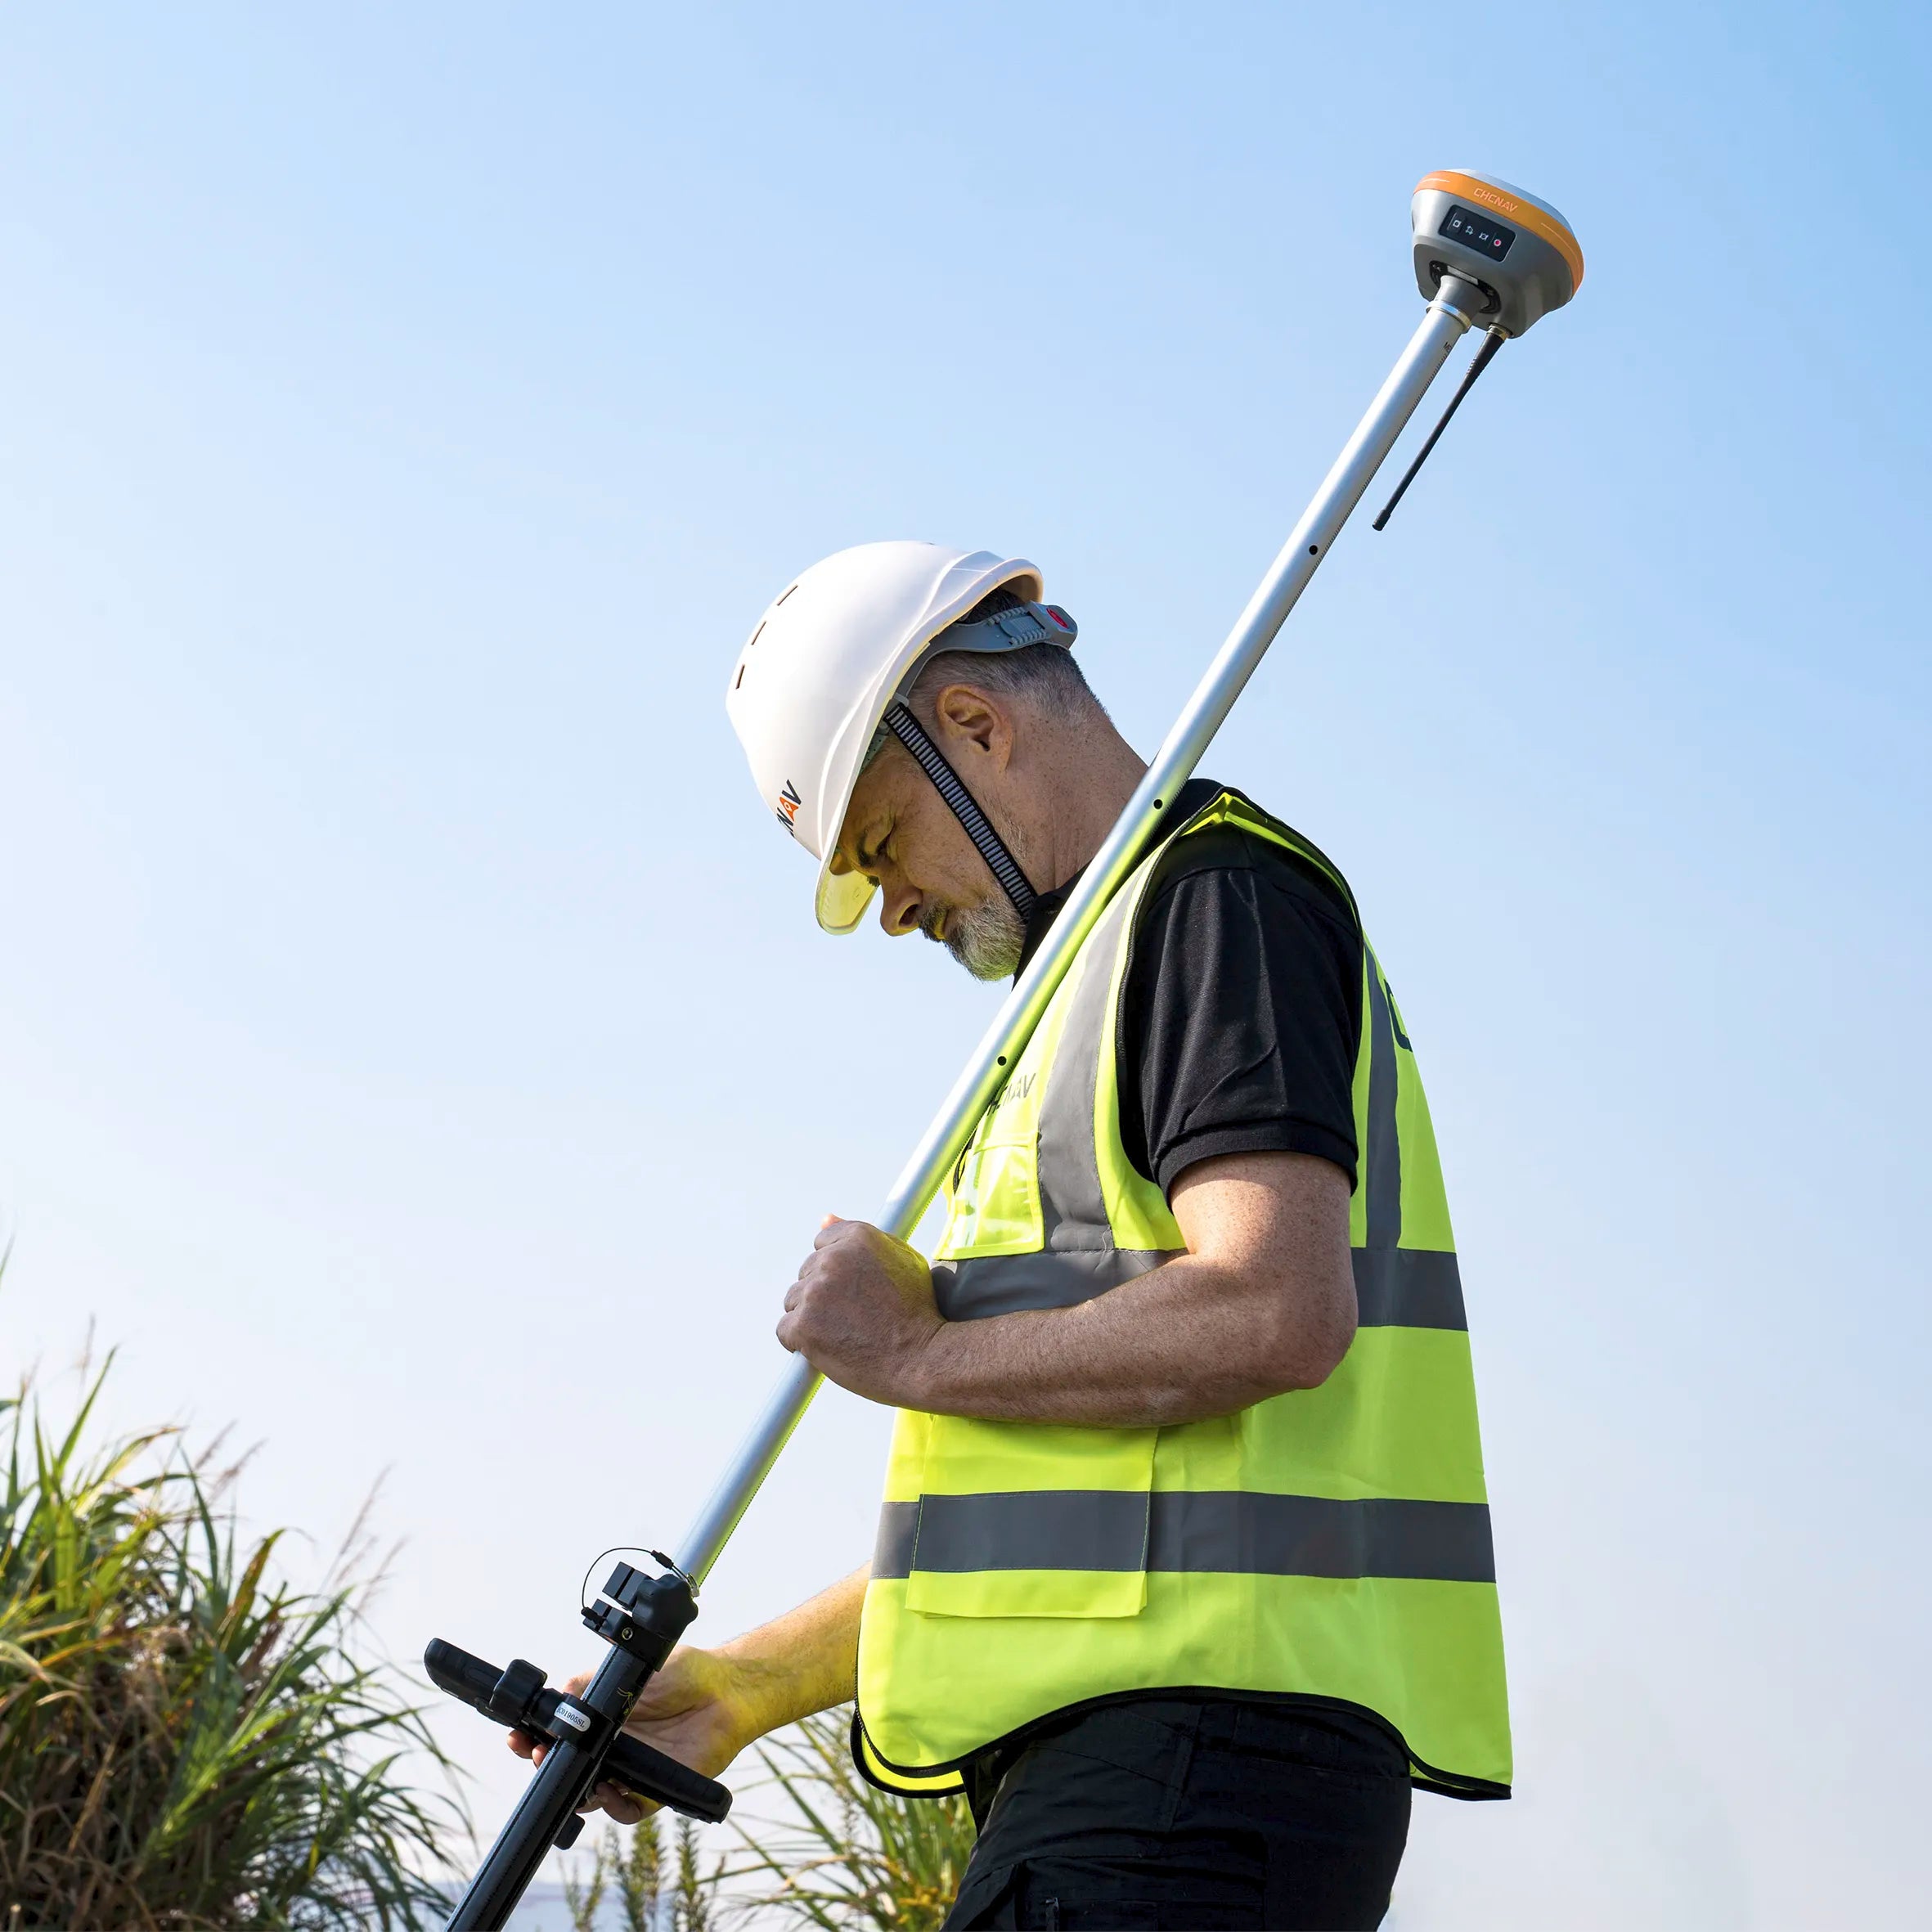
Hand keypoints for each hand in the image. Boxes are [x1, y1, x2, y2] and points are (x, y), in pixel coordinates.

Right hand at [506, 1643, 755, 1823]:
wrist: (726, 1689)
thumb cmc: (685, 1674)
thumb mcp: (633, 1670)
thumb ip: (595, 1682)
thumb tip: (560, 1691)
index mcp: (603, 1720)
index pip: (559, 1736)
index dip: (534, 1739)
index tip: (517, 1735)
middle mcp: (612, 1748)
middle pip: (566, 1770)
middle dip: (542, 1766)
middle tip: (532, 1753)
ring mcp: (631, 1770)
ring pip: (590, 1796)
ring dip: (575, 1791)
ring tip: (570, 1772)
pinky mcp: (654, 1789)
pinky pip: (626, 1811)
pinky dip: (614, 1806)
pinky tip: (610, 1790)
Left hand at [776, 1216, 943, 1405]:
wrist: (921, 1358)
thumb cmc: (917, 1312)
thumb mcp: (903, 1260)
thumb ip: (861, 1239)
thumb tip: (825, 1218)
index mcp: (858, 1237)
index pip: (823, 1243)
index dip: (837, 1271)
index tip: (852, 1290)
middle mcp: (834, 1259)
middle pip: (808, 1272)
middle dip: (824, 1294)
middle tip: (854, 1317)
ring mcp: (816, 1292)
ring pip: (794, 1300)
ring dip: (811, 1317)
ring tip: (843, 1333)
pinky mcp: (803, 1325)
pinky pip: (785, 1330)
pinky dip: (800, 1342)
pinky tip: (828, 1347)